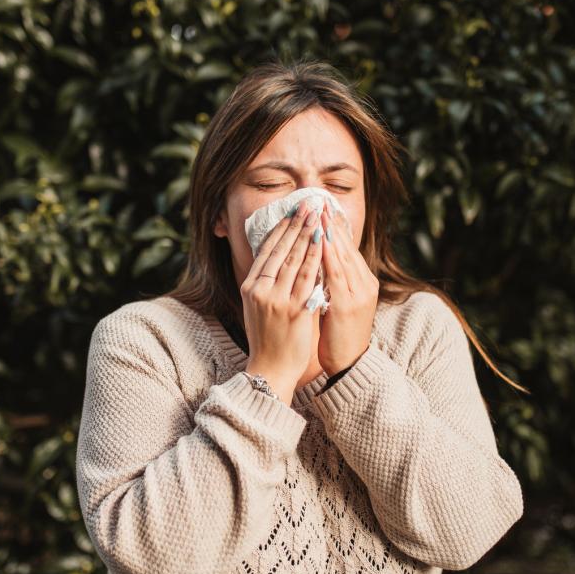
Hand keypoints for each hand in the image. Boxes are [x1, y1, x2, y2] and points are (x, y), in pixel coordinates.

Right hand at [241, 201, 325, 403]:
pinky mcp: (294, 310)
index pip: (266, 250)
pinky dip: (316, 258)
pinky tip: (324, 243)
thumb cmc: (267, 338)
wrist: (270, 369)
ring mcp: (277, 299)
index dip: (281, 228)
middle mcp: (261, 290)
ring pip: (295, 260)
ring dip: (308, 234)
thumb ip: (266, 283)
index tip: (292, 211)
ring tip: (318, 216)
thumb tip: (277, 258)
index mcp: (250, 286)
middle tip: (309, 204)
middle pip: (281, 249)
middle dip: (296, 224)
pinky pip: (308, 279)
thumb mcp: (258, 306)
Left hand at [317, 207, 378, 374]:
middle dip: (332, 223)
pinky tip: (320, 241)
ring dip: (330, 233)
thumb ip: (332, 282)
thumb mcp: (338, 303)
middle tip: (319, 200)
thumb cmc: (339, 335)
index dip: (335, 227)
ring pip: (343, 257)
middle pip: (347, 247)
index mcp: (362, 282)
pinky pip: (337, 274)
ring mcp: (358, 293)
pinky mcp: (348, 305)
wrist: (349, 365)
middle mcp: (364, 284)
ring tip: (319, 213)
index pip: (348, 248)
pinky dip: (329, 256)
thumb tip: (317, 261)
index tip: (322, 208)